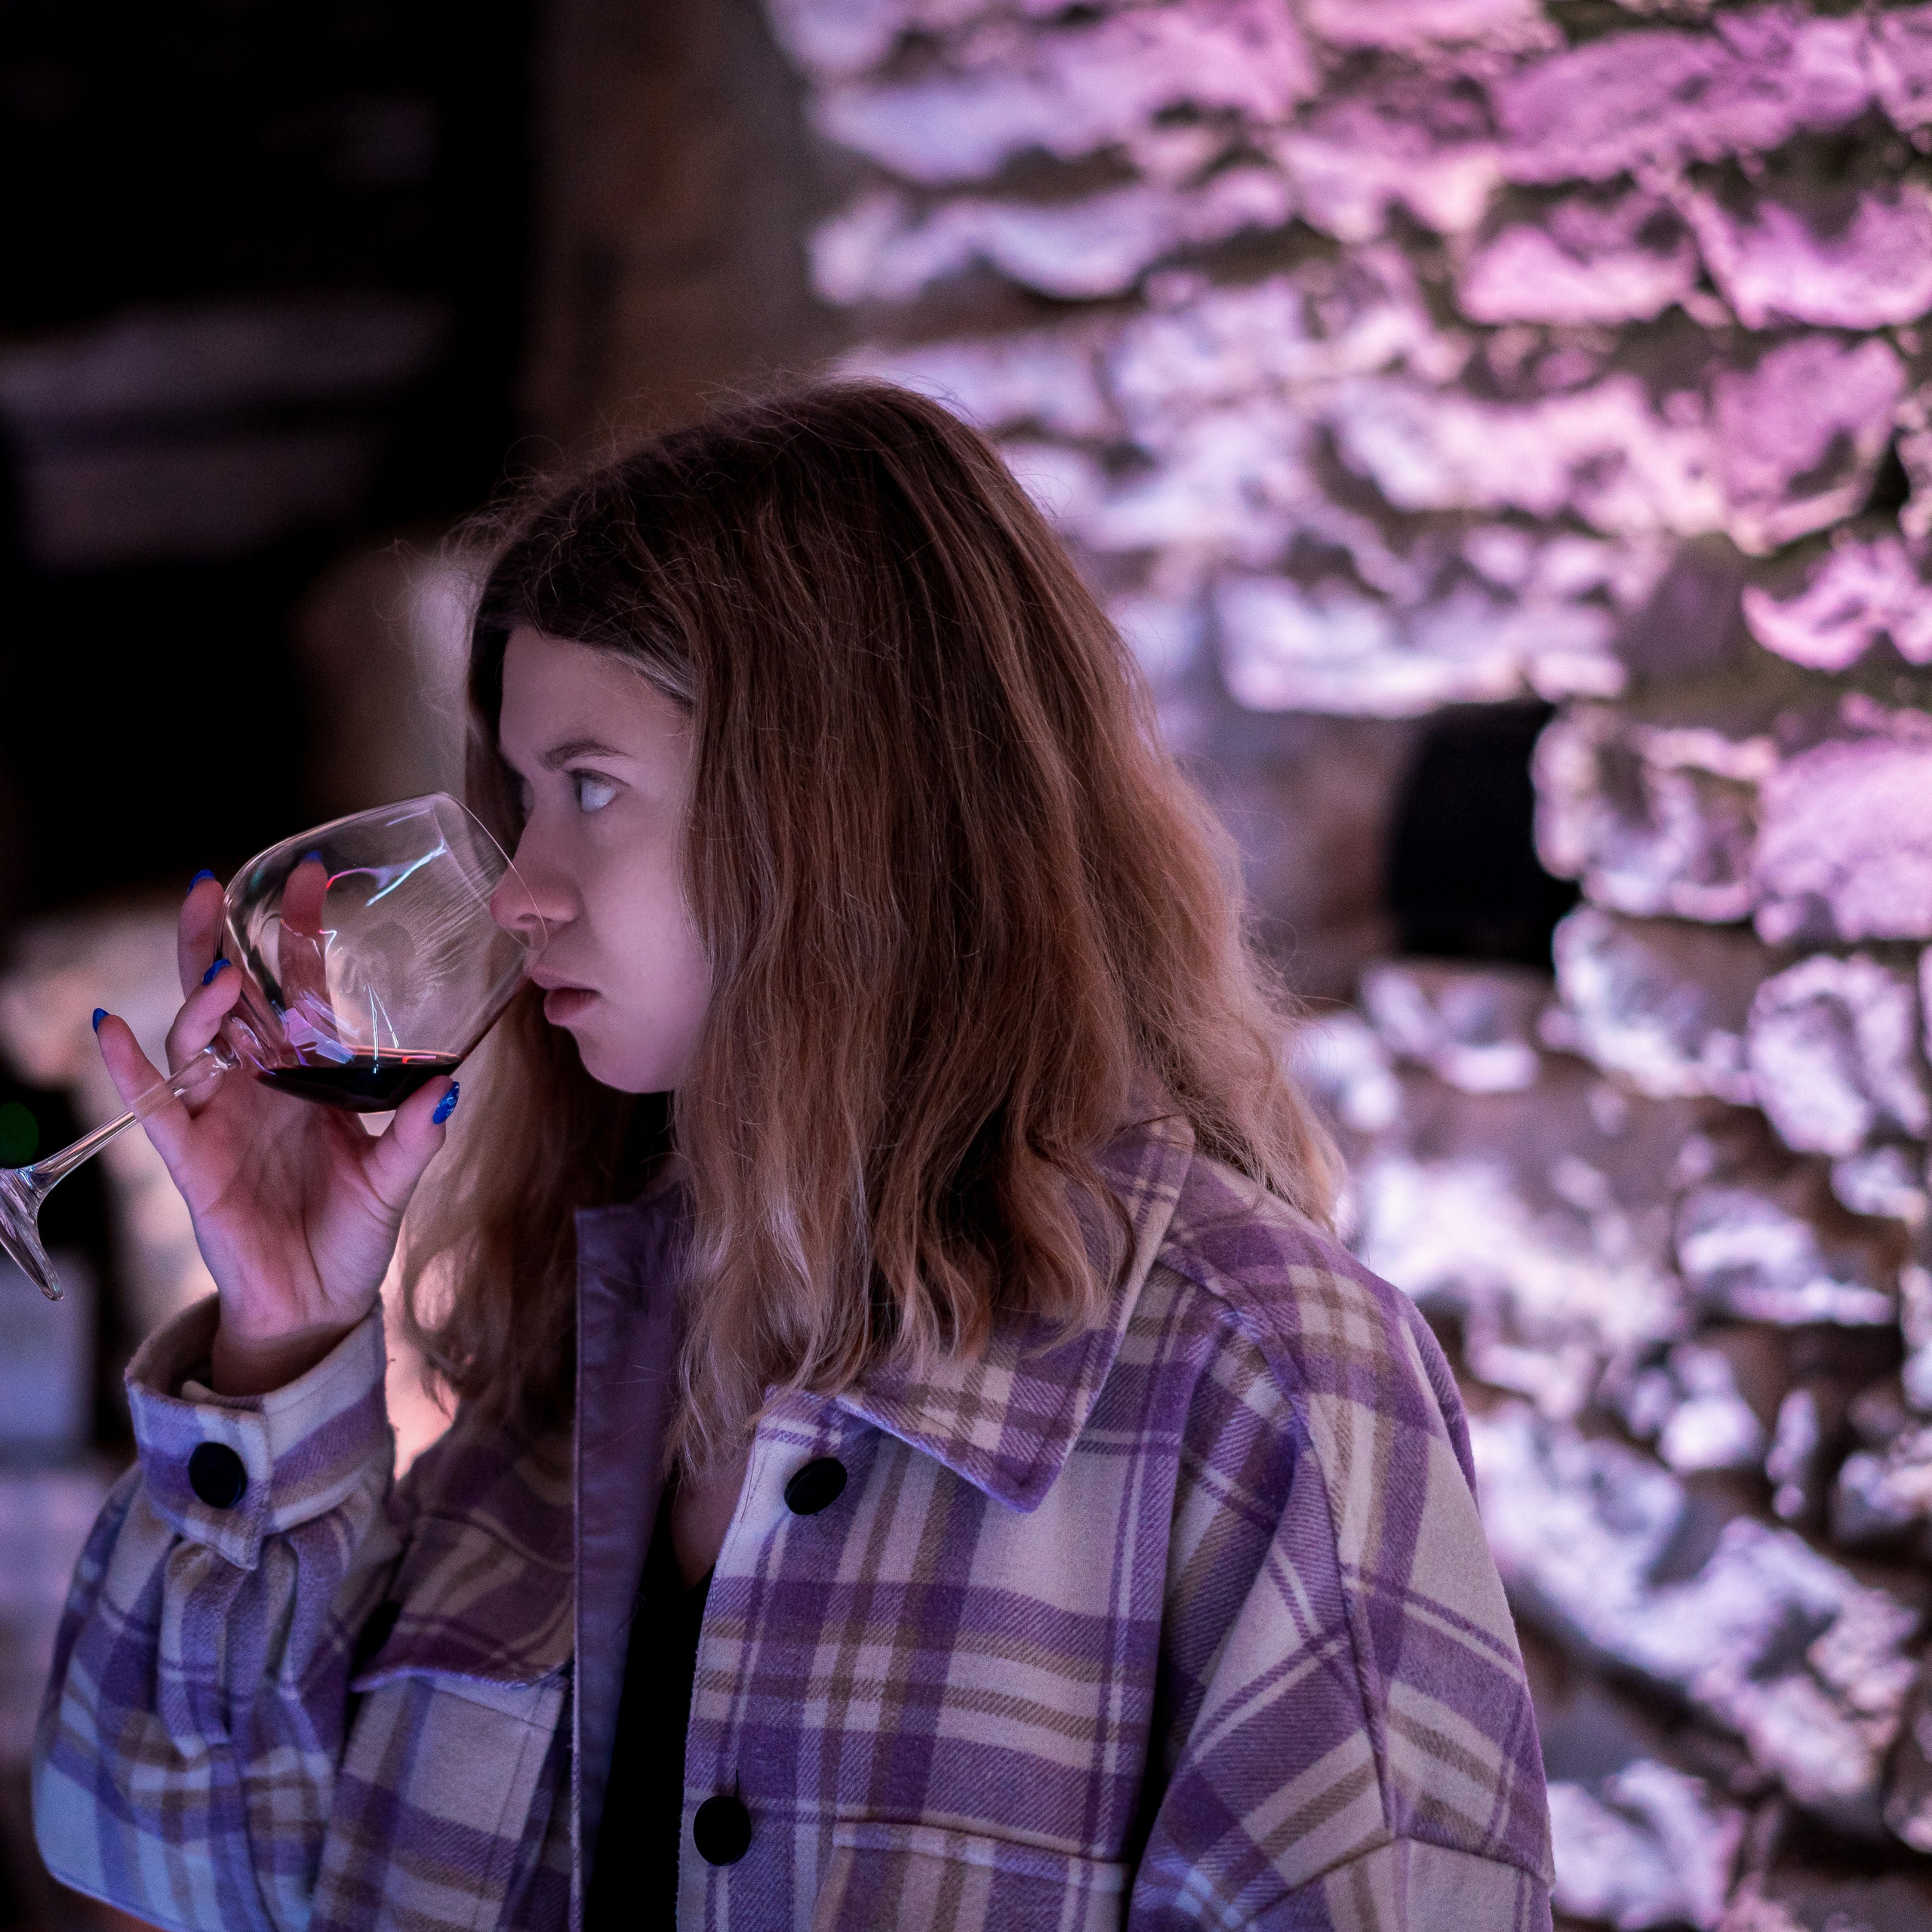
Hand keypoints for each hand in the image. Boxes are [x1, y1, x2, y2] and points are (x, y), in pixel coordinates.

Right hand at [93, 873, 457, 1396]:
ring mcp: (220, 1116)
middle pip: (225, 996)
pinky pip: (153, 1105)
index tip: (305, 877)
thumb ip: (418, 1134)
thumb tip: (451, 1086)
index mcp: (307, 1075)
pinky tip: (114, 1030)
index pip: (296, 988)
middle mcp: (258, 1084)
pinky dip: (130, 1068)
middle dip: (213, 941)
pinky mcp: (191, 1158)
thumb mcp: (396, 1179)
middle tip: (209, 886)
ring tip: (221, 974)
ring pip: (191, 1038)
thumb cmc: (351, 1233)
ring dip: (198, 1001)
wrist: (316, 1304)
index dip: (295, 935)